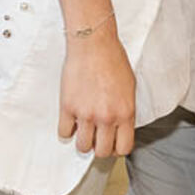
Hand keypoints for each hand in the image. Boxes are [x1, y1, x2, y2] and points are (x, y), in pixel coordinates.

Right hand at [58, 26, 135, 157]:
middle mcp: (106, 117)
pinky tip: (71, 120)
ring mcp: (86, 114)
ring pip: (82, 147)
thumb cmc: (112, 59)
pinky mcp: (68, 107)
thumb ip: (125, 110)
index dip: (117, 148)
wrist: (93, 42)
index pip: (123, 148)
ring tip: (83, 129)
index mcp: (125, 113)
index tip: (112, 143)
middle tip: (96, 137)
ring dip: (83, 140)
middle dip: (99, 147)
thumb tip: (119, 126)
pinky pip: (64, 132)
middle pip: (102, 152)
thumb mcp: (129, 87)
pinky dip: (67, 129)